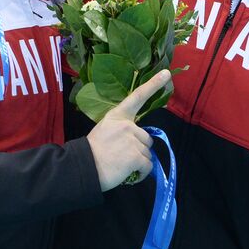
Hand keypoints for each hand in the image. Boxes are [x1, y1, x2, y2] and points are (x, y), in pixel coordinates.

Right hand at [86, 69, 172, 190]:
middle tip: (121, 156)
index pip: (137, 97)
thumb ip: (121, 130)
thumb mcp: (104, 131)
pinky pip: (148, 165)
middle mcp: (127, 125)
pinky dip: (142, 173)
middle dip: (138, 148)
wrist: (82, 168)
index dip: (153, 84)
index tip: (166, 74)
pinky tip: (130, 174)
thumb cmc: (91, 152)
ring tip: (122, 165)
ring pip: (147, 152)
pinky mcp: (136, 156)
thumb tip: (137, 141)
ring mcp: (132, 140)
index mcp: (117, 116)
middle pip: (146, 137)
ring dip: (139, 161)